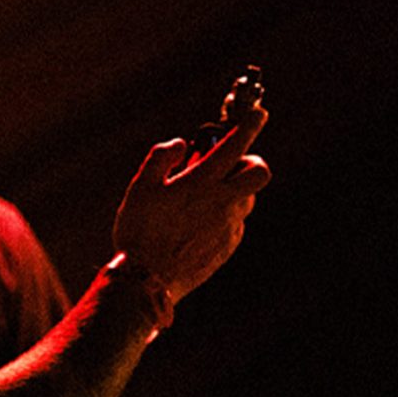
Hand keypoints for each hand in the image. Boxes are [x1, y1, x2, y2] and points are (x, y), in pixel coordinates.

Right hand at [112, 102, 270, 303]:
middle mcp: (221, 201)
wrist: (148, 282)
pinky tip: (198, 225)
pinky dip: (223, 215)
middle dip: (250, 161)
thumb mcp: (139, 189)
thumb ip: (160, 158)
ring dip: (234, 189)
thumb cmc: (139, 232)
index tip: (257, 114)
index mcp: (200, 183)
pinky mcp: (228, 245)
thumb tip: (179, 145)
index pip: (234, 145)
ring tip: (204, 198)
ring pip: (248, 197)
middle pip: (259, 171)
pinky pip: (235, 222)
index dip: (249, 125)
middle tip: (228, 165)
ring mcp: (229, 225)